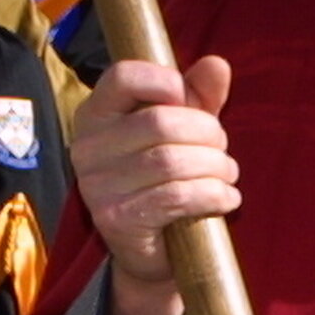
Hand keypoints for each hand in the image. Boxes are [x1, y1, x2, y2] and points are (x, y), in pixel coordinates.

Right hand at [71, 54, 238, 314]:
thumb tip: (217, 65)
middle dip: (207, 134)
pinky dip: (212, 195)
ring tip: (227, 175)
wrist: (152, 250)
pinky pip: (175, 196)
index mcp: (96, 114)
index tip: (189, 99)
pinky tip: (226, 198)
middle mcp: (87, 146)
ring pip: (171, 161)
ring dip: (215, 167)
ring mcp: (97, 185)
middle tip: (222, 150)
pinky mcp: (116, 219)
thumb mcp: (184, 131)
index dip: (165, 81)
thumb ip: (199, 96)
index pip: (123, 76)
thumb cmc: (166, 178)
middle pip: (160, 121)